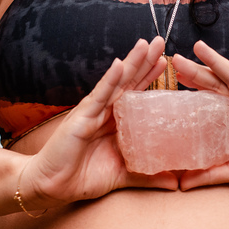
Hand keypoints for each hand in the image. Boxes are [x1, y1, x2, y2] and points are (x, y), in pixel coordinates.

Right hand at [20, 37, 177, 207]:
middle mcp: (105, 112)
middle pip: (129, 81)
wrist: (52, 187)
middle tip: (162, 41)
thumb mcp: (123, 176)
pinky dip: (110, 80)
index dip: (150, 77)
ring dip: (132, 62)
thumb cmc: (83, 177)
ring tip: (147, 44)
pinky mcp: (82, 118)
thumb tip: (175, 184)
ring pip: (117, 82)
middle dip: (145, 61)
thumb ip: (148, 177)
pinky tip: (120, 65)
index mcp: (115, 122)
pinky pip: (99, 96)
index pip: (136, 94)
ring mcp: (93, 112)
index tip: (167, 61)